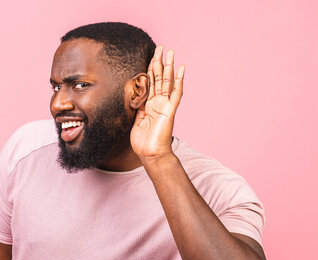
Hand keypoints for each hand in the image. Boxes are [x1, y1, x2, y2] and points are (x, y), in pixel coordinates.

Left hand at [130, 46, 184, 160]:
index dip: (150, 70)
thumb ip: (138, 108)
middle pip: (159, 78)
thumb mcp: (137, 122)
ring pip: (167, 81)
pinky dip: (179, 80)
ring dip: (168, 66)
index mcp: (150, 106)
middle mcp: (159, 103)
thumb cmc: (143, 143)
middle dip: (159, 62)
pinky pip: (176, 92)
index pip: (150, 83)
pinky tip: (181, 68)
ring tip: (170, 51)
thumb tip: (136, 97)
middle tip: (160, 47)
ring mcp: (165, 105)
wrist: (151, 155)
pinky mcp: (170, 110)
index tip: (151, 57)